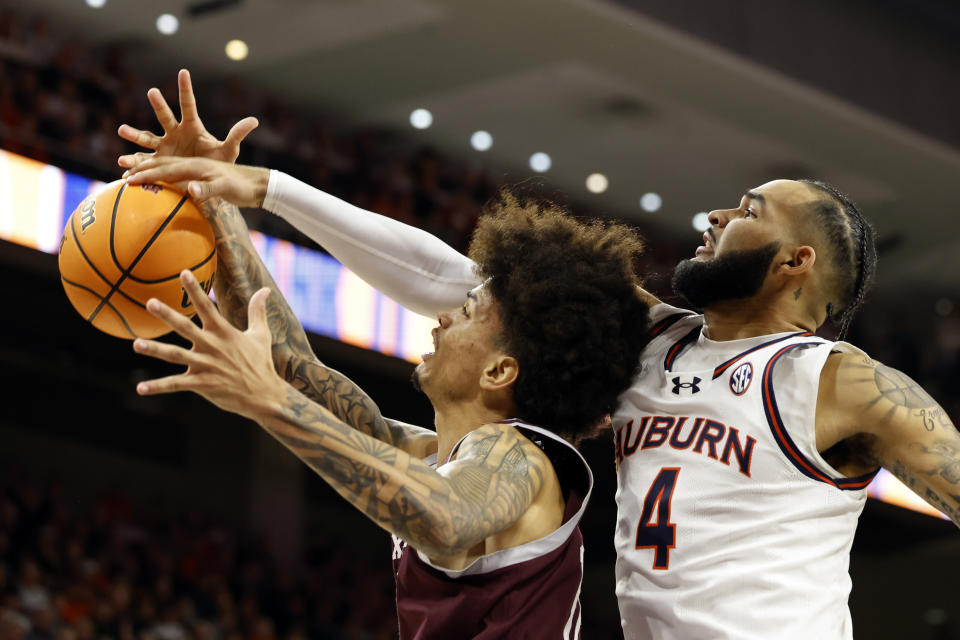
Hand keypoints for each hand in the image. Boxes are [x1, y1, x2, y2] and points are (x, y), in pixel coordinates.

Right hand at [117, 68, 257, 169]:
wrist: (207, 179)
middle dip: (159, 104)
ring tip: (122, 130)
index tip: (184, 72)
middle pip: (165, 116)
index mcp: (192, 127)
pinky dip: (133, 162)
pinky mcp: (158, 161)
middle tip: (153, 91)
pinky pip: (143, 160)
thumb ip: (238, 135)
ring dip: (134, 134)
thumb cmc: (218, 163)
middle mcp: (175, 133)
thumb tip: (255, 120)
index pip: (189, 105)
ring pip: (147, 138)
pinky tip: (122, 165)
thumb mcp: (229, 150)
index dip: (186, 89)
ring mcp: (165, 147)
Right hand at [125, 156, 269, 207]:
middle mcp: (188, 164)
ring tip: (123, 171)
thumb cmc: (239, 185)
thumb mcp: (226, 186)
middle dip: (139, 162)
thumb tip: (191, 189)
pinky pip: (170, 181)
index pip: (165, 168)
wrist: (251, 186)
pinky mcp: (192, 179)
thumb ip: (209, 188)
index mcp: (194, 164)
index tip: (129, 178)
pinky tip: (144, 188)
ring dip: (143, 168)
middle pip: (159, 161)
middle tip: (119, 168)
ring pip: (161, 167)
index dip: (147, 173)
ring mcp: (189, 170)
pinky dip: (156, 182)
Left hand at [133, 270, 284, 421]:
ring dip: (155, 350)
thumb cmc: (260, 363)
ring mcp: (206, 366)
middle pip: (186, 328)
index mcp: (224, 332)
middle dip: (168, 315)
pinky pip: (176, 385)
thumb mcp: (261, 335)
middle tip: (150, 303)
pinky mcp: (203, 385)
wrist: (264, 395)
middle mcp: (213, 347)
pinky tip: (140, 388)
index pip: (207, 307)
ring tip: (136, 344)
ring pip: (176, 356)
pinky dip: (158, 387)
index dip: (195, 290)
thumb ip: (258, 311)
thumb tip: (266, 290)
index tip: (184, 273)